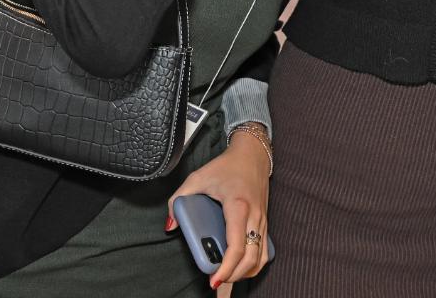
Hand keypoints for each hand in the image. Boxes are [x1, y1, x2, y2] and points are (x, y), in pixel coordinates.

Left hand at [167, 131, 271, 288]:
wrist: (252, 153)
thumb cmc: (227, 166)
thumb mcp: (198, 177)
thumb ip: (179, 199)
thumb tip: (170, 224)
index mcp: (238, 207)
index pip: (236, 246)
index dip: (225, 268)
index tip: (214, 280)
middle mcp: (255, 216)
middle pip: (250, 258)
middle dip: (234, 276)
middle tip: (216, 281)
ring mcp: (263, 220)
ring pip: (260, 257)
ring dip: (246, 272)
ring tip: (228, 275)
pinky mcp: (265, 221)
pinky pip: (264, 249)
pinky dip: (255, 262)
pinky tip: (241, 265)